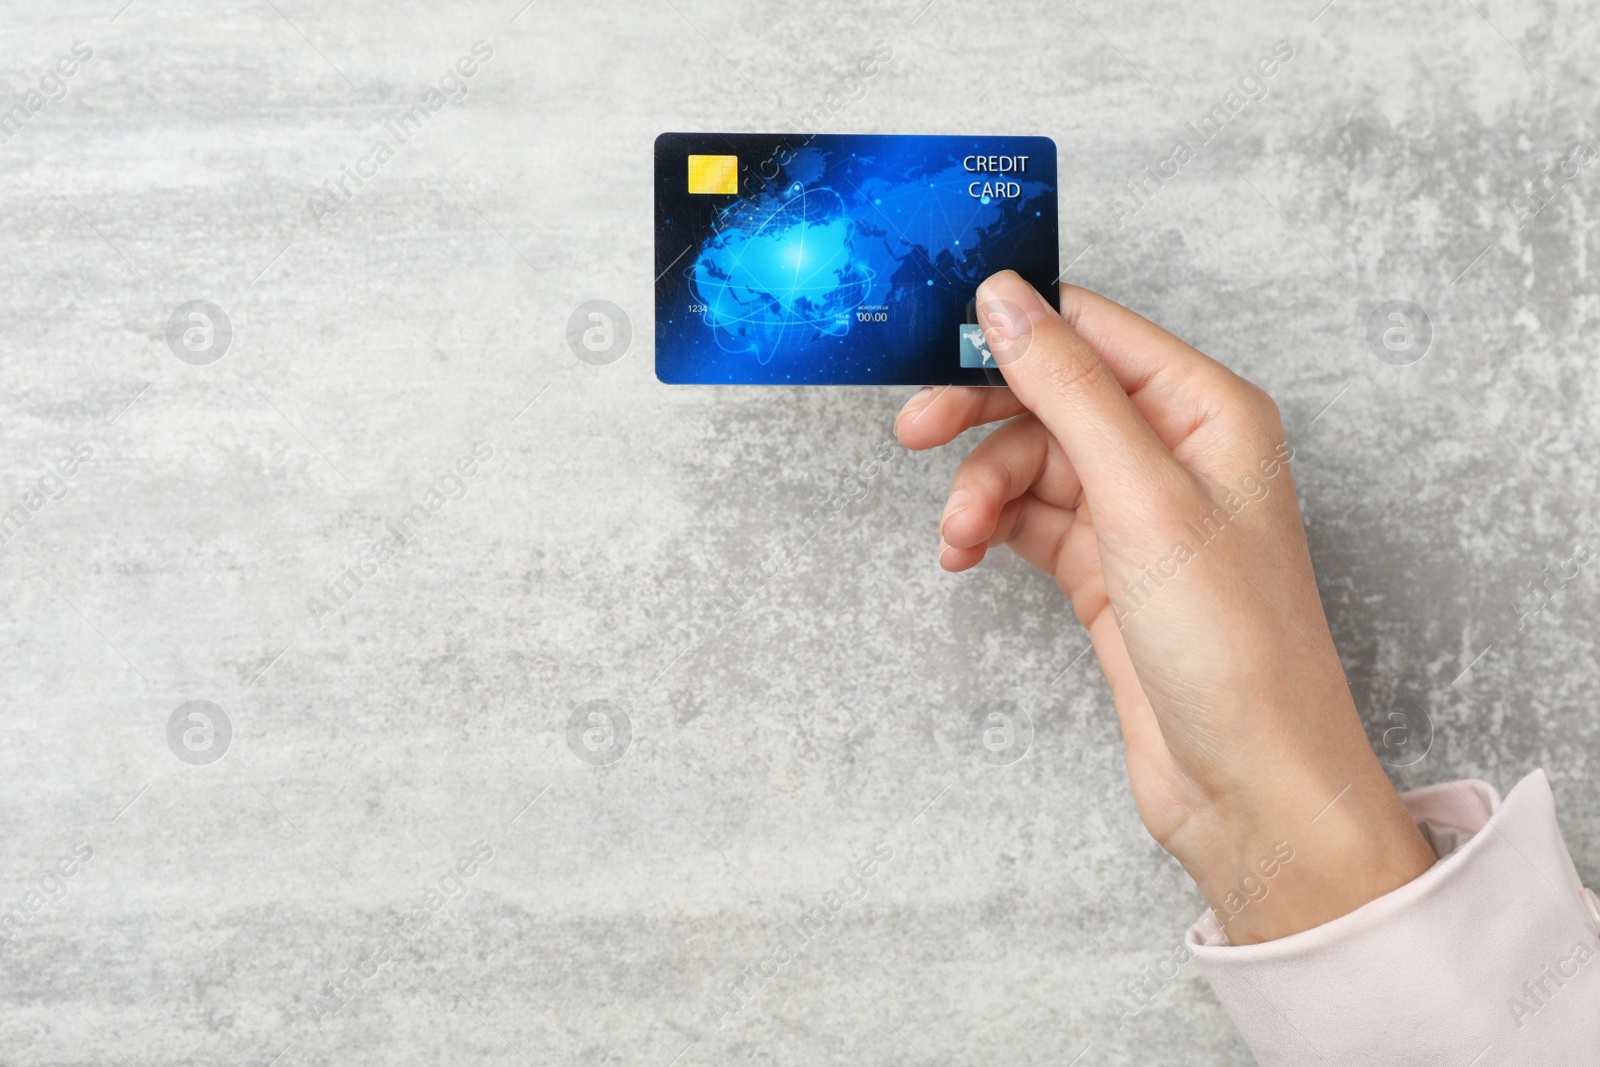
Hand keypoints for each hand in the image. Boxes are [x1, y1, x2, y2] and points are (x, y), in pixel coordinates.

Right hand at [896, 271, 1434, 943]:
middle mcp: (1176, 452)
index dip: (1015, 333)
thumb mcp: (1141, 496)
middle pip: (1052, 395)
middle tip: (916, 433)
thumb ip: (1068, 390)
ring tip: (958, 539)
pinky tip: (965, 557)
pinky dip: (990, 530)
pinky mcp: (1107, 569)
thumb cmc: (1236, 646)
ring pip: (1032, 463)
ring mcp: (1139, 513)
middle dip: (982, 416)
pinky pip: (1029, 521)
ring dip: (982, 492)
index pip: (1095, 332)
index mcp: (1208, 410)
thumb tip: (1006, 301)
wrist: (1248, 782)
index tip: (937, 347)